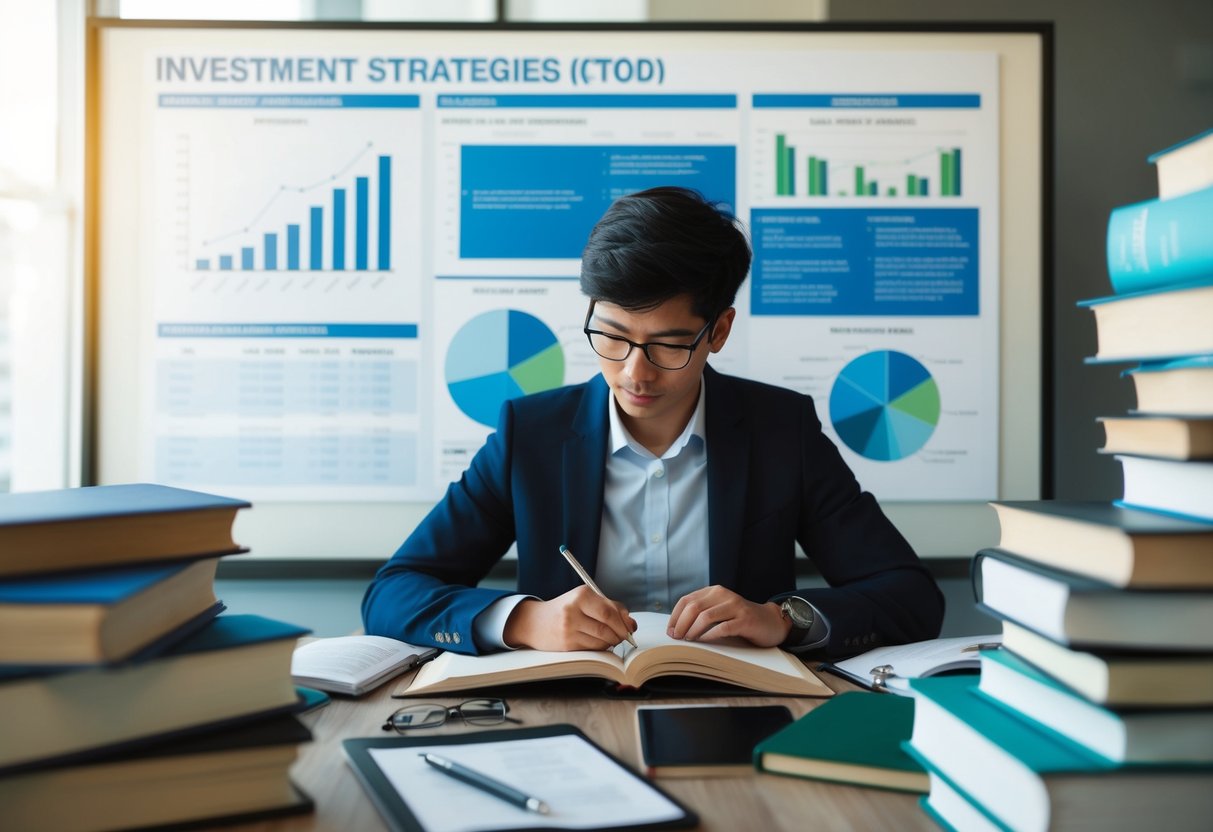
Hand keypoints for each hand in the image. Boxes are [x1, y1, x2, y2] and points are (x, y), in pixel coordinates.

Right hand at [502, 586, 636, 651]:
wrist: (535, 622)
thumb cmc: (566, 609)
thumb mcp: (585, 600)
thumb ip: (610, 607)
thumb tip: (631, 624)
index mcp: (581, 595)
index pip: (610, 611)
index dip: (624, 622)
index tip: (630, 627)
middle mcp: (573, 610)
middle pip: (607, 626)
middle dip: (621, 634)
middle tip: (624, 636)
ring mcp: (569, 629)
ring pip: (602, 640)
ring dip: (611, 642)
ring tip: (610, 638)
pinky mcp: (567, 644)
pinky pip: (593, 648)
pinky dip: (601, 647)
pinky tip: (598, 642)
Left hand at [667, 585, 791, 647]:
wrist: (770, 621)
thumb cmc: (740, 619)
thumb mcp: (719, 610)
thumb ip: (702, 612)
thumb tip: (676, 627)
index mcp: (714, 591)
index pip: (686, 600)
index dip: (675, 616)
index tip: (670, 631)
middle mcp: (724, 595)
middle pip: (693, 607)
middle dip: (681, 624)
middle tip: (676, 638)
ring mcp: (735, 606)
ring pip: (706, 616)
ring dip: (693, 631)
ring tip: (688, 641)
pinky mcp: (745, 620)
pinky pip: (722, 627)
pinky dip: (709, 635)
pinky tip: (703, 642)